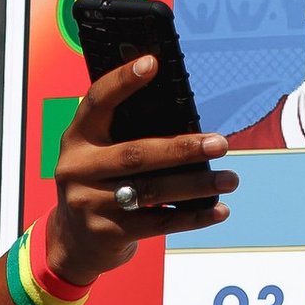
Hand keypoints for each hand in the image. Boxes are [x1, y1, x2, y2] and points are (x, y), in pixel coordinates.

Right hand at [43, 56, 235, 287]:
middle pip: (136, 154)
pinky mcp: (107, 233)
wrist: (74, 242)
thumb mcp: (99, 155)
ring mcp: (89, 203)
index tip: (152, 62)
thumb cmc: (100, 184)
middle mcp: (77, 169)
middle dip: (183, 149)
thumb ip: (126, 136)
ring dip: (197, 185)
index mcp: (77, 138)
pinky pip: (159, 223)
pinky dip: (193, 217)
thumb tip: (188, 125)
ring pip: (152, 191)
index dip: (122, 81)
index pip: (97, 101)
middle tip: (220, 143)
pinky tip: (219, 210)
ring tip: (230, 178)